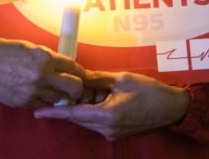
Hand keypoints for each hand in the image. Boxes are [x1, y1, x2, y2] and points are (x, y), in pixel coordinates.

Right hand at [0, 37, 84, 107]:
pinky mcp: (23, 103)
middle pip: (75, 87)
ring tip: (51, 88)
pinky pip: (42, 104)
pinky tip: (35, 91)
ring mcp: (33, 92)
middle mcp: (41, 76)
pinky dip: (43, 99)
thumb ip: (48, 58)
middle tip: (72, 86)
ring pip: (60, 99)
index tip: (79, 74)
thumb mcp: (29, 48)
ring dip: (59, 95)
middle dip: (77, 87)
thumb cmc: (2, 51)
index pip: (74, 68)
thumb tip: (63, 66)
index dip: (79, 72)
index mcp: (44, 58)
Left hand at [32, 71, 190, 139]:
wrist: (171, 108)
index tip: (37, 113)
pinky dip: (92, 110)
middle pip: (78, 118)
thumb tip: (78, 76)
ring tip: (85, 90)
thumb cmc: (149, 91)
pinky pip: (97, 122)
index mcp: (106, 116)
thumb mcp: (121, 79)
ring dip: (82, 107)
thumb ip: (97, 78)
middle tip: (59, 92)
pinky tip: (97, 97)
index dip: (54, 113)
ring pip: (87, 120)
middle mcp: (106, 129)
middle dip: (68, 105)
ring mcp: (112, 133)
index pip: (73, 114)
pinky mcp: (117, 132)